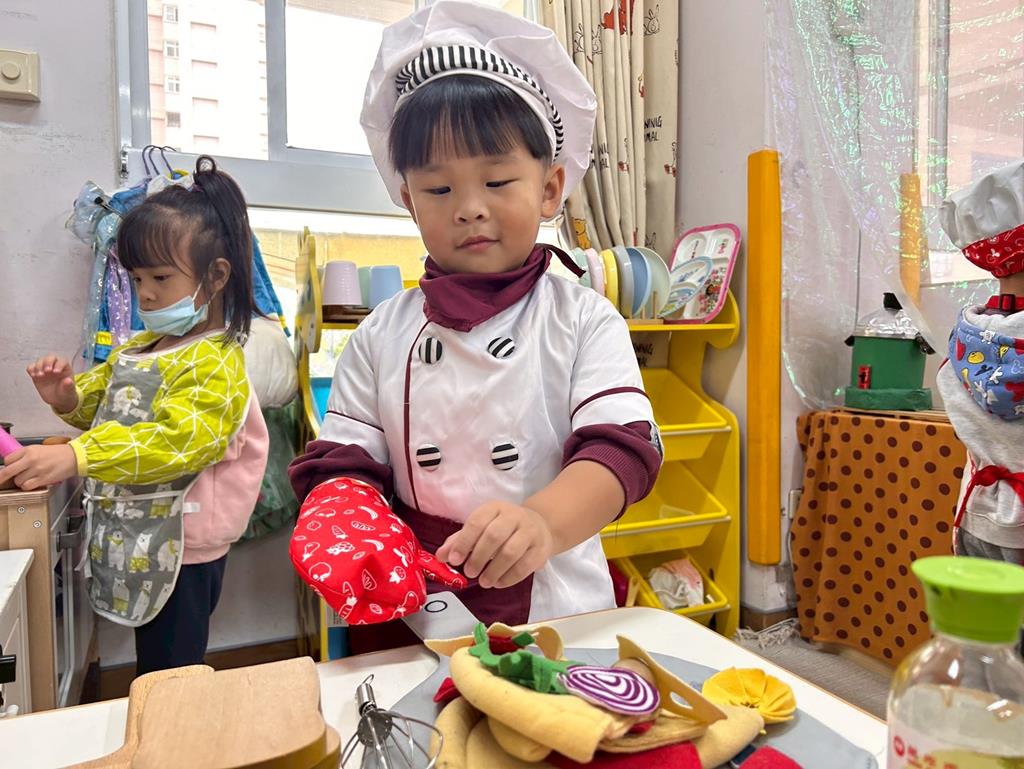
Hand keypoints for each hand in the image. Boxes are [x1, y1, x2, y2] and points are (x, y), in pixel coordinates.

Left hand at [0, 445, 77, 490]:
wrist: (75, 457)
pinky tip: (33, 483)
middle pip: (8, 471)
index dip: (7, 465)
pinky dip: (28, 487)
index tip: (9, 468)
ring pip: (18, 481)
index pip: (8, 460)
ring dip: (21, 482)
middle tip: (2, 481)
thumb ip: (26, 455)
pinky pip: (27, 487)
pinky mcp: (43, 479)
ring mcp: (36, 470)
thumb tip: (15, 464)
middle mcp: (31, 459)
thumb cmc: (60, 453)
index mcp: (29, 450)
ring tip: (29, 478)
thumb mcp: (40, 449)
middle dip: (3, 477)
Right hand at [26, 355, 77, 412]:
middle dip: (47, 362)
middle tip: (46, 371)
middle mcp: (55, 366)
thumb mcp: (69, 391)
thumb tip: (68, 381)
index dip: (59, 365)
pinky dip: (31, 369)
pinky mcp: (36, 373)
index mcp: (65, 368)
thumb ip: (69, 386)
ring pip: (40, 361)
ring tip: (40, 375)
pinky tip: (34, 375)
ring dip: (38, 366)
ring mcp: (45, 368)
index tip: (56, 372)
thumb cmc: (65, 393)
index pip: (62, 361)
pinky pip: (31, 367)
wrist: (58, 399)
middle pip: (50, 357)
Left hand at [436, 501, 553, 589]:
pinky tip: (499, 583)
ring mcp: (530, 531)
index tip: (454, 561)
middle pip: (494, 535)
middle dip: (478, 557)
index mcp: (494, 508)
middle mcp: (513, 516)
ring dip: (494, 570)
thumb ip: (460, 541)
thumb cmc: (503, 529)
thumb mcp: (481, 529)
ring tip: (484, 582)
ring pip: (511, 551)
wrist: (540, 526)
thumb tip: (441, 556)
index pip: (477, 522)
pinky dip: (509, 577)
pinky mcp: (541, 548)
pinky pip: (525, 565)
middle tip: (470, 573)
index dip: (464, 542)